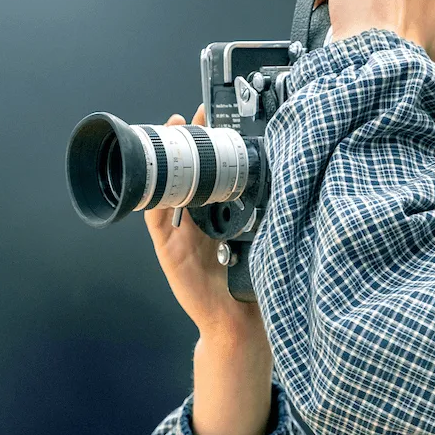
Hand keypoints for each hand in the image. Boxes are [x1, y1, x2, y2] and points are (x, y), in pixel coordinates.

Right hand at [143, 103, 258, 337]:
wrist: (233, 316)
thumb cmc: (243, 279)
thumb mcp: (253, 239)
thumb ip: (256, 215)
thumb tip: (281, 184)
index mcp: (212, 215)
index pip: (206, 173)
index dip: (206, 147)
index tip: (211, 121)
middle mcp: (193, 221)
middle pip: (181, 176)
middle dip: (181, 146)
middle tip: (184, 119)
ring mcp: (177, 234)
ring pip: (164, 191)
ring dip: (164, 164)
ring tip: (168, 137)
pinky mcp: (168, 251)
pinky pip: (156, 220)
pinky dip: (153, 201)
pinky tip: (155, 182)